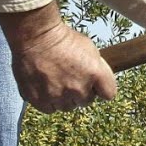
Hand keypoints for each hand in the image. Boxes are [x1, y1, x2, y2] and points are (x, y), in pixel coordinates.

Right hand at [0, 3, 117, 111]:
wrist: (35, 36)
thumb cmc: (63, 39)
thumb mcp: (89, 48)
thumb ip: (98, 68)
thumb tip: (99, 81)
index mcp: (95, 73)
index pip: (109, 94)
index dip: (101, 88)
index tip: (95, 84)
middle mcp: (79, 88)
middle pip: (86, 101)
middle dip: (81, 92)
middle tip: (70, 78)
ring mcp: (59, 96)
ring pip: (67, 106)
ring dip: (64, 98)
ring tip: (55, 81)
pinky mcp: (40, 100)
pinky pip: (49, 108)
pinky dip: (47, 101)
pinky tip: (45, 87)